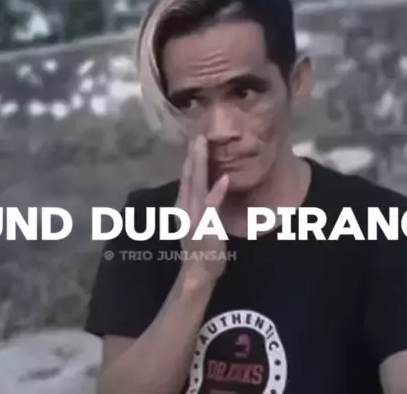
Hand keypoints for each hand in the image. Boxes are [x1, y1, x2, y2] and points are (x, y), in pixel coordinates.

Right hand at [176, 135, 229, 286]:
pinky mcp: (204, 226)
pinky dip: (216, 192)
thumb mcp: (199, 221)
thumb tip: (210, 186)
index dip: (191, 158)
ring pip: (196, 185)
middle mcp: (185, 208)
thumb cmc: (201, 248)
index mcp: (184, 205)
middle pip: (189, 176)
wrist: (197, 272)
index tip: (196, 139)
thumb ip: (202, 204)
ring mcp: (194, 216)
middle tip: (198, 134)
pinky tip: (223, 178)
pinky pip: (210, 206)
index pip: (187, 177)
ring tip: (202, 145)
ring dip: (199, 165)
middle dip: (193, 155)